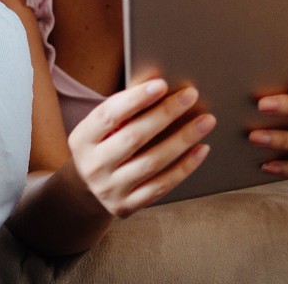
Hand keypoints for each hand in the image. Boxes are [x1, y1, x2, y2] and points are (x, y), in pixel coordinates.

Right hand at [68, 79, 215, 217]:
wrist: (87, 191)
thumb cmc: (103, 146)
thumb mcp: (101, 128)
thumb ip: (124, 108)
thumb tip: (157, 82)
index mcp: (82, 139)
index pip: (108, 115)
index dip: (135, 99)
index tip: (161, 84)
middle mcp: (93, 165)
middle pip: (134, 137)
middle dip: (165, 114)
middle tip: (191, 95)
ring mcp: (110, 189)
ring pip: (152, 162)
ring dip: (183, 139)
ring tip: (206, 120)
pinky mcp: (127, 206)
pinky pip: (162, 186)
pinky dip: (185, 167)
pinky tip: (201, 149)